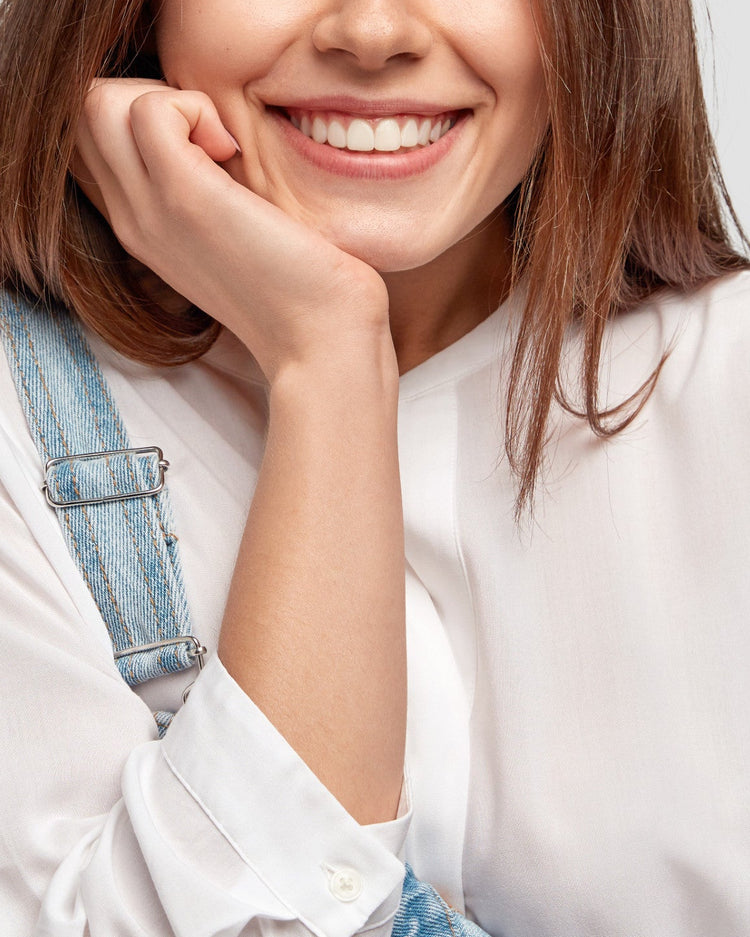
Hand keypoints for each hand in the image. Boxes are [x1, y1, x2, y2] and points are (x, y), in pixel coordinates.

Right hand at [74, 80, 390, 381]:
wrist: (320, 339)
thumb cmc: (301, 285)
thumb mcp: (239, 233)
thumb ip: (213, 191)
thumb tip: (220, 140)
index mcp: (144, 226)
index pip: (94, 140)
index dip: (139, 113)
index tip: (206, 142)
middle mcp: (133, 219)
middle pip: (84, 113)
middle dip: (146, 93)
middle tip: (212, 134)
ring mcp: (150, 211)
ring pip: (98, 103)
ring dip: (166, 98)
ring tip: (221, 143)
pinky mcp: (183, 196)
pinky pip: (148, 110)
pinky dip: (194, 107)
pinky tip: (234, 150)